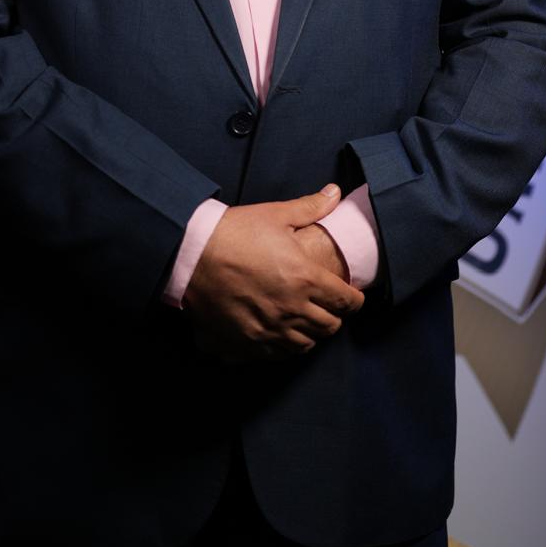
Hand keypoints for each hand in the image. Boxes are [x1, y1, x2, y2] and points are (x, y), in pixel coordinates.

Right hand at [183, 185, 363, 362]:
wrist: (190, 254)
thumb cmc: (234, 231)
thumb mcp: (275, 214)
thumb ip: (310, 207)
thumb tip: (335, 193)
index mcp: (304, 278)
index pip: (345, 300)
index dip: (355, 299)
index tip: (353, 296)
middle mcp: (291, 309)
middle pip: (329, 326)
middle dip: (336, 316)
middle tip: (330, 307)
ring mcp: (269, 329)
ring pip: (306, 344)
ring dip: (312, 333)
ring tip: (307, 321)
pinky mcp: (247, 342)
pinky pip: (278, 354)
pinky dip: (286, 346)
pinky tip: (282, 333)